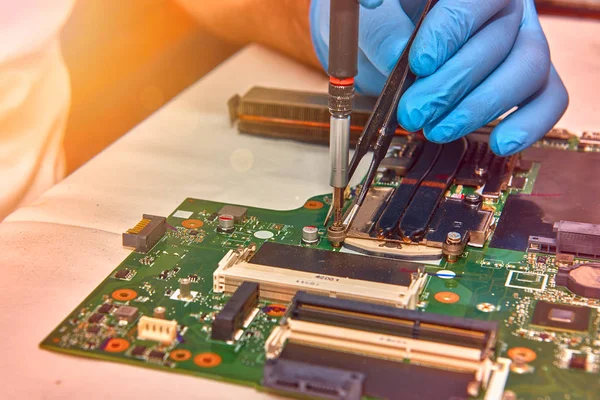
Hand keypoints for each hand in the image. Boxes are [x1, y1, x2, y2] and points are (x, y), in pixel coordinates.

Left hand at [310, 0, 567, 154]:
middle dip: (452, 85)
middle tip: (413, 113)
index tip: (419, 64)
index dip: (450, 32)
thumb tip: (397, 54)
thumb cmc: (384, 29)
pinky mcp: (533, 80)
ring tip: (437, 131)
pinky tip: (499, 143)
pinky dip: (530, 124)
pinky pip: (550, 99)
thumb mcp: (372, 25)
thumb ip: (382, 31)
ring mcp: (522, 43)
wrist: (389, 48)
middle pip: (499, 41)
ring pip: (529, 70)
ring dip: (480, 108)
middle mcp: (505, 9)